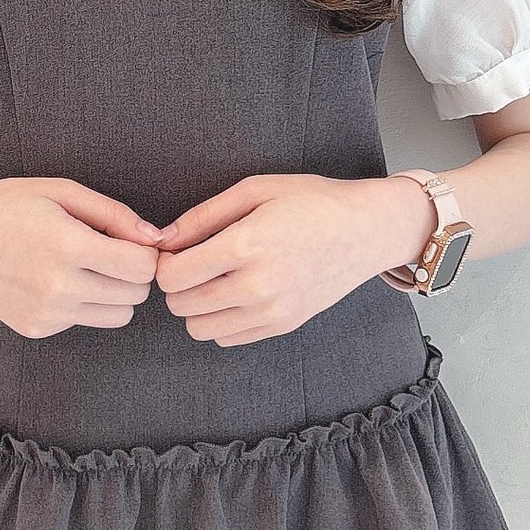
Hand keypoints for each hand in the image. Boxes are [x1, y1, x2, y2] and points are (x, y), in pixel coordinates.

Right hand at [0, 178, 165, 338]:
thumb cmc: (7, 206)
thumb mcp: (62, 191)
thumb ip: (115, 214)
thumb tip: (155, 238)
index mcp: (69, 246)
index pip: (142, 267)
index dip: (146, 252)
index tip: (131, 241)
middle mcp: (59, 287)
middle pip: (136, 295)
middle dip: (133, 272)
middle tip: (110, 252)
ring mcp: (47, 313)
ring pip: (118, 316)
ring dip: (114, 293)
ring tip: (89, 268)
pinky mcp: (37, 328)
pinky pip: (86, 321)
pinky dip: (83, 303)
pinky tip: (57, 280)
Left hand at [151, 173, 429, 344]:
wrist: (367, 230)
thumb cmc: (312, 202)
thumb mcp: (254, 190)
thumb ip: (202, 216)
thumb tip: (162, 239)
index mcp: (246, 245)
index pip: (173, 276)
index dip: (165, 263)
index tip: (177, 250)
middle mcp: (257, 286)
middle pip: (181, 305)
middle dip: (177, 285)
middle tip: (194, 263)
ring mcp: (272, 312)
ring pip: (199, 329)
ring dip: (197, 306)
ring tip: (214, 280)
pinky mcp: (283, 326)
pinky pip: (227, 339)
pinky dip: (221, 320)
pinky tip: (235, 294)